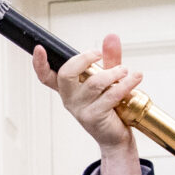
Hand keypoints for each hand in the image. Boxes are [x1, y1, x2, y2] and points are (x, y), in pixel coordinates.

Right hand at [31, 33, 143, 174]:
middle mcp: (69, 98)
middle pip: (66, 74)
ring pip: (94, 83)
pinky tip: (135, 78)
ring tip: (125, 70)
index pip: (46, 76)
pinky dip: (125, 85)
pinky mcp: (94, 117)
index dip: (39, 63)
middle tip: (99, 54)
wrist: (116, 137)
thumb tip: (111, 37)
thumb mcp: (108, 79)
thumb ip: (108, 58)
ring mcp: (80, 109)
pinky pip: (110, 96)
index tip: (39, 48)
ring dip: (113, 73)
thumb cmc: (110, 107)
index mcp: (68, 89)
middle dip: (84, 59)